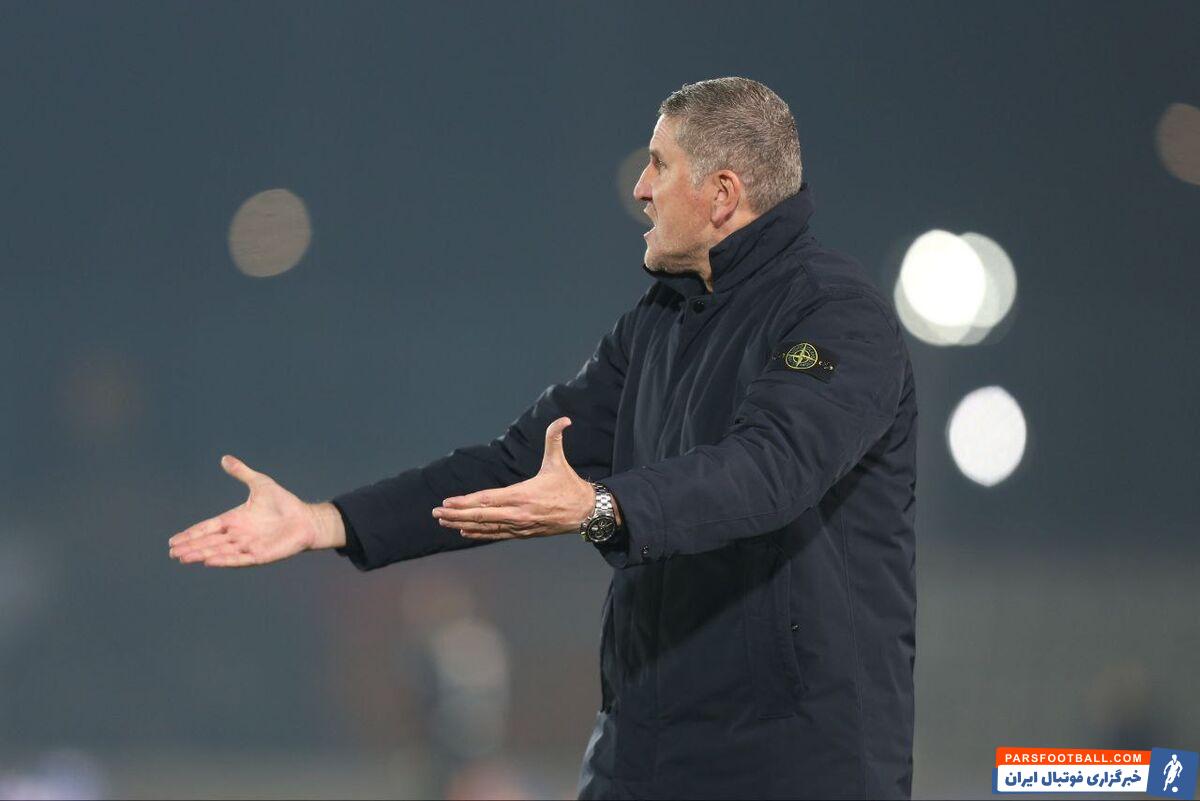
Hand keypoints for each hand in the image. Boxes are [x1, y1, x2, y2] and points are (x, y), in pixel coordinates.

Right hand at [168, 455, 333, 567]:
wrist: (305, 519)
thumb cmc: (283, 503)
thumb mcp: (260, 483)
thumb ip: (242, 473)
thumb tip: (224, 458)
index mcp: (234, 520)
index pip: (207, 528)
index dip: (191, 534)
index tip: (173, 541)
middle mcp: (238, 535)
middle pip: (209, 542)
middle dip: (191, 547)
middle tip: (172, 553)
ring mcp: (247, 546)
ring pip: (219, 552)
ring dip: (202, 554)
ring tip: (184, 558)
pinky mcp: (259, 555)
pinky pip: (238, 559)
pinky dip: (223, 560)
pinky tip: (209, 561)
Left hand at [432, 417, 595, 539]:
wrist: (586, 513)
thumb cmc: (570, 487)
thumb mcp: (559, 462)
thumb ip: (556, 439)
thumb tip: (564, 420)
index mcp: (523, 495)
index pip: (488, 500)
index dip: (466, 502)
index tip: (448, 501)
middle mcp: (518, 513)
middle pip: (481, 516)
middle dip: (456, 514)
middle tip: (436, 512)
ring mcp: (519, 526)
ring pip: (486, 528)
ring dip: (463, 524)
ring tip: (444, 522)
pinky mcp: (523, 533)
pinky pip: (496, 534)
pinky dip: (479, 533)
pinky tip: (465, 531)